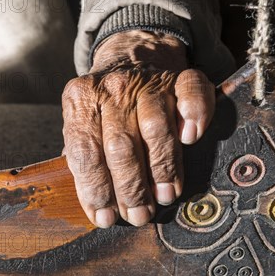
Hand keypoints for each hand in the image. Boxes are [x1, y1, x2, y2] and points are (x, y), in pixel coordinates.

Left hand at [62, 30, 214, 227]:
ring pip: (156, 129)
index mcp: (80, 101)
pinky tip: (190, 139)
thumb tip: (97, 209)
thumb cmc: (104, 107)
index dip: (96, 190)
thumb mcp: (82, 125)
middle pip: (120, 146)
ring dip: (162, 168)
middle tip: (139, 215)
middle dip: (130, 189)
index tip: (106, 218)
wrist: (131, 57)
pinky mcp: (180, 77)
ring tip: (164, 196)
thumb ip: (83, 161)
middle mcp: (112, 89)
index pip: (84, 152)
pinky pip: (192, 95)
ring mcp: (148, 81)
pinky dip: (194, 117)